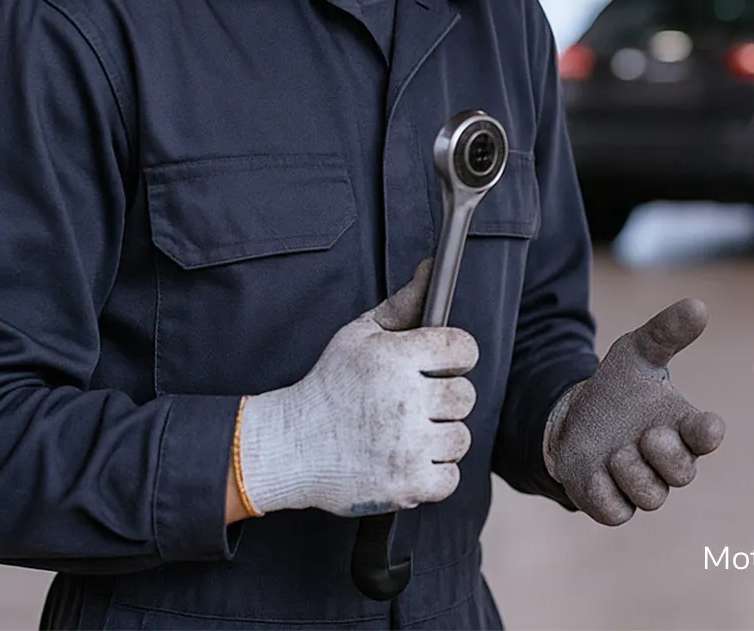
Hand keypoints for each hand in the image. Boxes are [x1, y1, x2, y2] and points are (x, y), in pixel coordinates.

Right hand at [238, 259, 478, 516]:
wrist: (288, 447)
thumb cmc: (328, 386)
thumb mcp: (359, 336)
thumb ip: (403, 305)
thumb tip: (432, 268)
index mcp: (395, 358)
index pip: (463, 349)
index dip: (455, 356)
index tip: (440, 365)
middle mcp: (403, 399)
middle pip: (464, 396)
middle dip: (444, 399)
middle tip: (415, 404)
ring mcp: (405, 445)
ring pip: (460, 438)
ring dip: (439, 438)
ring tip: (407, 435)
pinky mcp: (404, 484)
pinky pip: (450, 479)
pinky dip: (434, 474)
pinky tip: (408, 461)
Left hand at [544, 298, 725, 525]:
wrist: (575, 419)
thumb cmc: (618, 388)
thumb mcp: (637, 352)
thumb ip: (667, 332)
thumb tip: (698, 305)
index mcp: (684, 426)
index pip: (708, 436)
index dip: (708, 434)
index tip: (705, 424)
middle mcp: (669, 460)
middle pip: (683, 473)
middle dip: (664, 453)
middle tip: (645, 433)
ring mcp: (643, 487)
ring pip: (651, 496)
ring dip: (630, 470)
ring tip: (615, 448)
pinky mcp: (614, 506)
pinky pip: (616, 511)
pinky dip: (604, 490)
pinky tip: (596, 468)